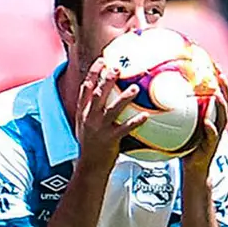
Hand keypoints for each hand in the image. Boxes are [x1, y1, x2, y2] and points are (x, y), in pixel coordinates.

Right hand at [75, 58, 147, 172]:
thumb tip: (103, 94)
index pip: (86, 87)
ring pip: (112, 110)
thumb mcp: (85, 124)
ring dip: (124, 98)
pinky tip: (145, 116)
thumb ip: (92, 109)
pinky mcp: (110, 139)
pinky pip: (124, 128)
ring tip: (135, 88)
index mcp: (83, 112)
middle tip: (118, 68)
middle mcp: (89, 118)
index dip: (93, 72)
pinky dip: (134, 122)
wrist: (89, 166)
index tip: (101, 60)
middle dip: (107, 79)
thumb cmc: (91, 144)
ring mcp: (99, 128)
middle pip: (98, 94)